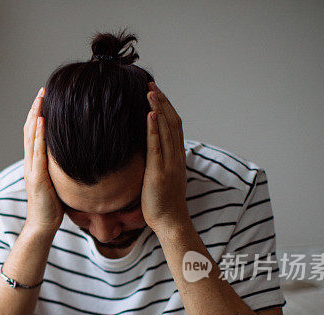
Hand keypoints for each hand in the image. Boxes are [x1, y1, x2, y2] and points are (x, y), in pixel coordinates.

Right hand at [23, 87, 63, 235]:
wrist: (42, 226)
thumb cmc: (52, 207)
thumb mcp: (58, 182)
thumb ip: (61, 168)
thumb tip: (76, 157)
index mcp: (35, 163)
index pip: (34, 134)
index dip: (38, 115)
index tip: (45, 98)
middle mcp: (30, 163)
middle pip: (30, 130)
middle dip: (35, 109)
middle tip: (42, 90)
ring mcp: (32, 169)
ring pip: (31, 137)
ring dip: (35, 116)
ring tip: (40, 99)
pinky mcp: (37, 178)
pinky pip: (37, 152)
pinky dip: (38, 135)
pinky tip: (42, 121)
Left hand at [141, 82, 190, 232]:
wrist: (171, 222)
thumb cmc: (163, 204)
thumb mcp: (161, 178)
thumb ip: (157, 163)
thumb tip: (146, 153)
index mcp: (177, 157)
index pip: (174, 126)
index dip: (166, 108)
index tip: (155, 93)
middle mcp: (176, 157)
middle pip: (172, 122)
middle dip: (162, 101)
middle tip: (151, 84)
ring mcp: (169, 164)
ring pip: (167, 130)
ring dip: (158, 109)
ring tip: (150, 91)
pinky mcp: (159, 172)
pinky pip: (157, 147)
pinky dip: (154, 129)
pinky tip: (150, 115)